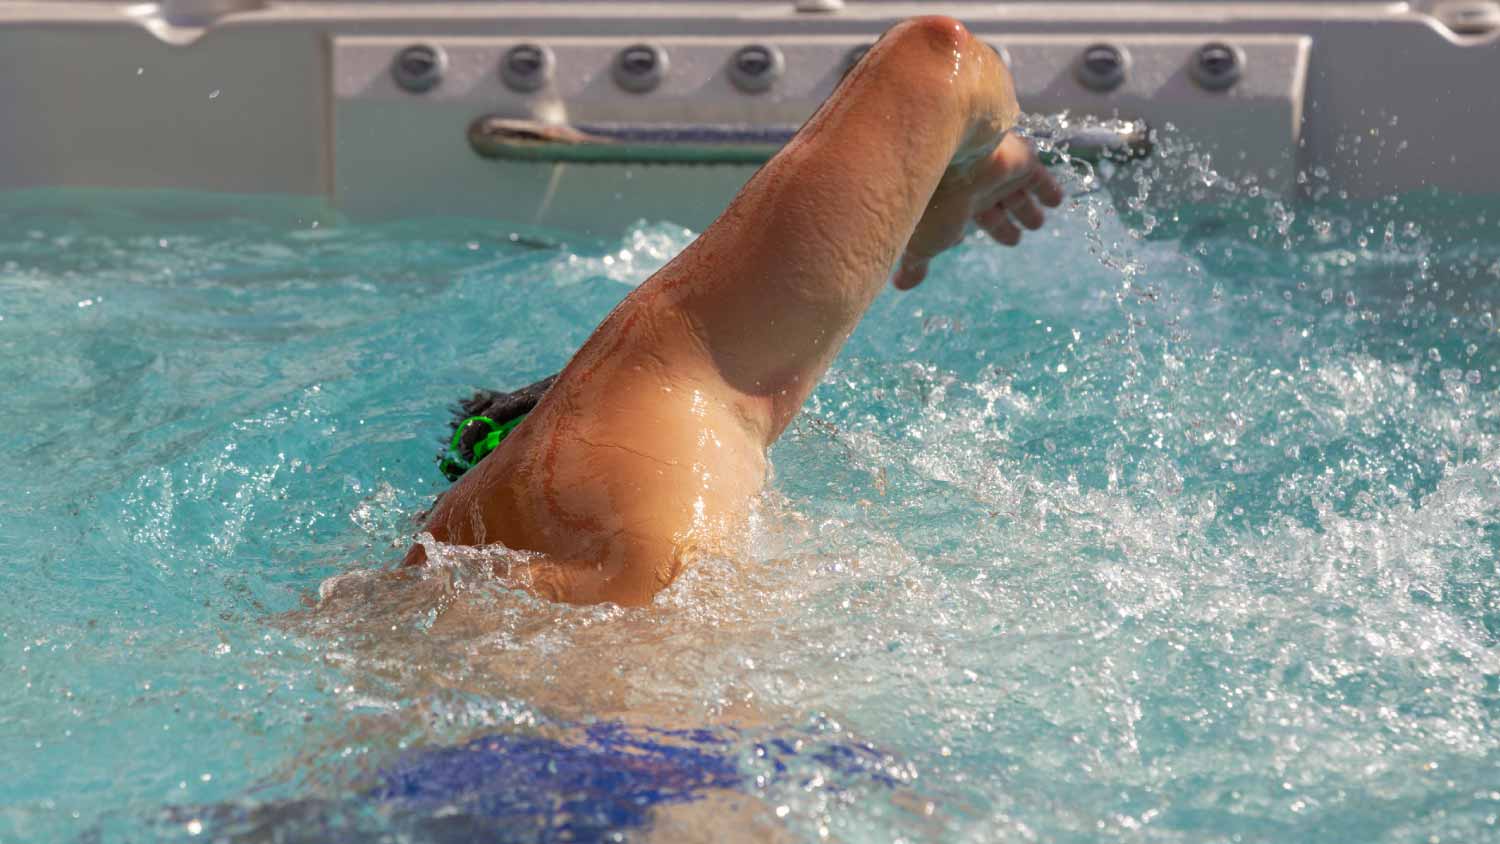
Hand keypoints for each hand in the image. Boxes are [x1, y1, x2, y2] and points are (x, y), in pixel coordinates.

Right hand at [893, 133, 1063, 289]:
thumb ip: (916, 264)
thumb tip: (901, 285)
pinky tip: (1057, 201)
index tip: (958, 240)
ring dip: (1026, 210)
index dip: (959, 233)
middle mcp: (972, 188)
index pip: (956, 221)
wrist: (947, 154)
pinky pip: (1039, 178)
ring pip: (1015, 195)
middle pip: (991, 209)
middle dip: (1001, 225)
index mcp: (948, 205)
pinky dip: (1048, 190)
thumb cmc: (932, 202)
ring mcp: (997, 174)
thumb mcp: (922, 242)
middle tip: (1014, 240)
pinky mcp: (1022, 162)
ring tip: (1038, 223)